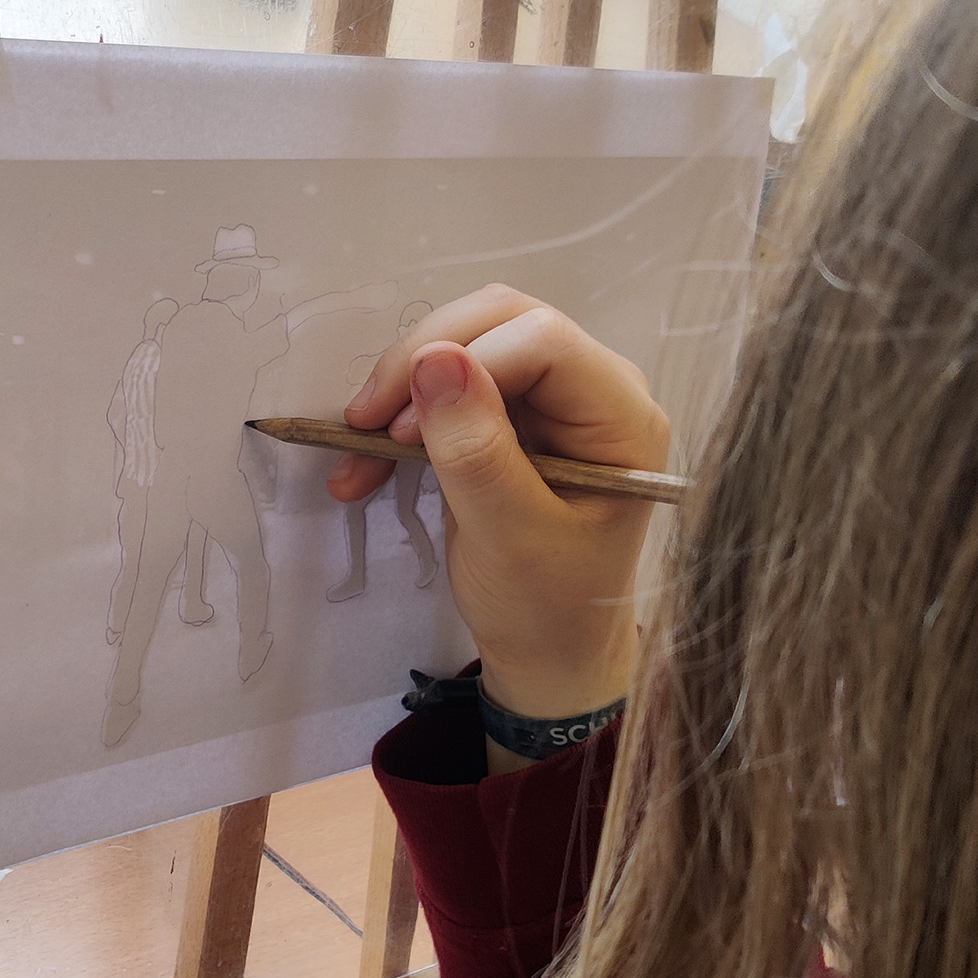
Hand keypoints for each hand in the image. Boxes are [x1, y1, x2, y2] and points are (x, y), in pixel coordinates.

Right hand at [329, 284, 669, 725]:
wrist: (550, 657)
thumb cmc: (545, 607)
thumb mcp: (508, 537)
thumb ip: (476, 450)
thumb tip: (432, 358)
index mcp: (621, 418)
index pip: (542, 339)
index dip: (466, 362)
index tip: (403, 429)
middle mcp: (595, 391)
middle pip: (502, 321)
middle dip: (424, 360)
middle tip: (365, 422)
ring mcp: (554, 401)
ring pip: (468, 344)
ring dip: (403, 388)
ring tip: (356, 451)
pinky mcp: (515, 418)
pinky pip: (451, 386)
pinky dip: (402, 418)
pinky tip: (363, 467)